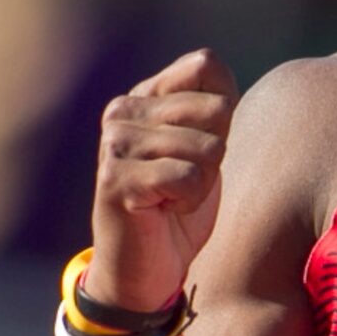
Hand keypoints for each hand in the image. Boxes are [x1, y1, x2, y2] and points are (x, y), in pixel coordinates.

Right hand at [88, 49, 239, 312]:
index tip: (196, 150)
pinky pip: (189, 177)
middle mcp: (122, 110)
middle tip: (183, 182)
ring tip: (171, 198)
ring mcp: (115, 144)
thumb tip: (215, 72)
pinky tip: (164, 211)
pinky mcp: (116, 179)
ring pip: (207, 147)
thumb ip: (212, 108)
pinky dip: (189, 202)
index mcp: (144, 95)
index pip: (206, 65)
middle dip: (215, 155)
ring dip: (202, 183)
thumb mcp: (205, 148)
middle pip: (216, 109)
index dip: (221, 114)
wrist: (142, 270)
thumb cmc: (177, 208)